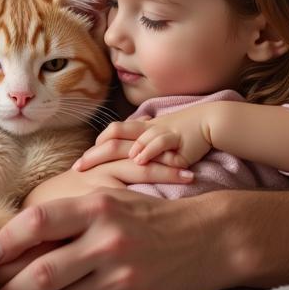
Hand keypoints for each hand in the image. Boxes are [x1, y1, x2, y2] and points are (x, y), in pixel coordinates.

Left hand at [0, 189, 226, 289]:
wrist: (211, 238)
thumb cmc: (148, 217)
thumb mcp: (111, 200)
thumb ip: (70, 215)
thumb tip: (17, 236)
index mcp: (98, 207)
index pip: (38, 221)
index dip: (7, 240)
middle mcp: (109, 240)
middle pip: (44, 272)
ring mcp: (124, 277)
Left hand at [77, 111, 214, 170]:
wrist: (212, 122)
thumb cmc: (185, 134)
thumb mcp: (160, 141)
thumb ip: (143, 150)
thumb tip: (126, 166)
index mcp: (140, 129)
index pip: (111, 134)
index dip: (95, 147)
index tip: (79, 164)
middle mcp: (146, 128)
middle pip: (113, 136)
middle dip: (94, 152)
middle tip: (77, 167)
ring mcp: (160, 132)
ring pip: (131, 138)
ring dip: (114, 152)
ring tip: (97, 165)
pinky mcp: (176, 137)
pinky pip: (159, 141)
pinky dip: (147, 150)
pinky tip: (137, 160)